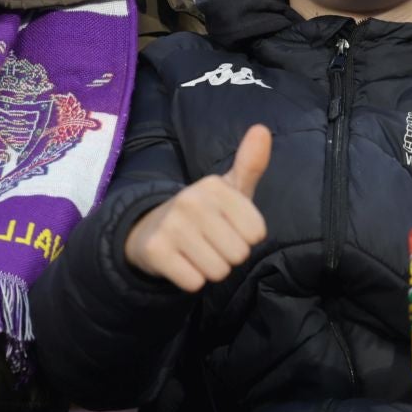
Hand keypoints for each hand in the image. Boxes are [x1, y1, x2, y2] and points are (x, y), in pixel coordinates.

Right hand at [123, 124, 270, 291]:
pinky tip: (180, 262)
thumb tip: (262, 128)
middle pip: (238, 254)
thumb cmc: (204, 212)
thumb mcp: (229, 189)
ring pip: (218, 271)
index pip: (257, 233)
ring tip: (195, 252)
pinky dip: (191, 279)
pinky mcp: (156, 250)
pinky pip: (194, 282)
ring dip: (210, 269)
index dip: (245, 237)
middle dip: (227, 255)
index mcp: (214, 186)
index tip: (226, 227)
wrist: (149, 228)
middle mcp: (191, 200)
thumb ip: (250, 163)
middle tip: (209, 242)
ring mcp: (171, 225)